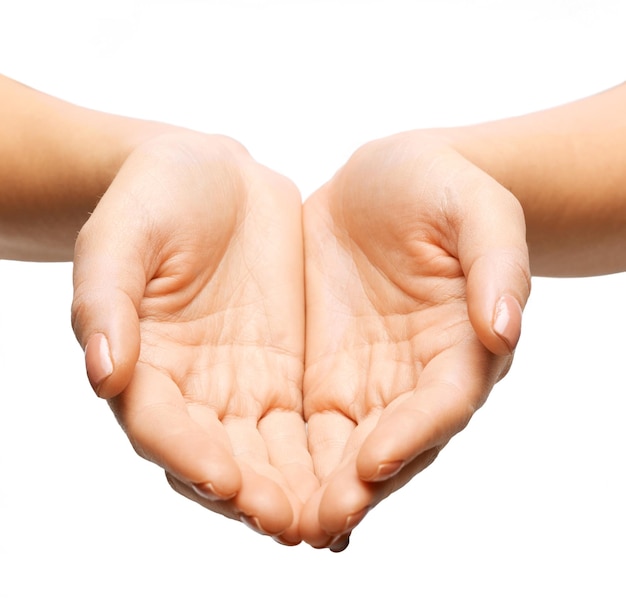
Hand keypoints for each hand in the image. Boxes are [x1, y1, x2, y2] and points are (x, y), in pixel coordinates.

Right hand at [71, 132, 316, 543]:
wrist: (214, 176)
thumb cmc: (155, 197)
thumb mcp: (122, 235)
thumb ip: (107, 299)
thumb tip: (102, 370)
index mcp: (142, 365)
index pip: (160, 427)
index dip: (189, 456)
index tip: (227, 479)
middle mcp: (191, 389)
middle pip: (219, 458)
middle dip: (254, 495)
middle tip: (292, 524)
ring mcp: (241, 384)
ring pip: (268, 454)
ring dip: (297, 490)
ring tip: (333, 517)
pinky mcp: (285, 372)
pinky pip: (307, 424)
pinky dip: (328, 455)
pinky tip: (360, 475)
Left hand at [299, 132, 530, 548]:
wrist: (391, 180)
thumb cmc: (443, 188)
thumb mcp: (477, 211)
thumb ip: (496, 264)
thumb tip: (506, 326)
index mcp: (461, 347)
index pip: (442, 404)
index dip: (412, 435)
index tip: (373, 461)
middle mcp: (415, 377)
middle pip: (391, 444)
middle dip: (357, 485)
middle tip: (317, 520)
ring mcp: (369, 377)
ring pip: (344, 447)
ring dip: (316, 487)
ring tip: (280, 520)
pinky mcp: (327, 369)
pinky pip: (306, 422)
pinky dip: (287, 456)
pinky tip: (254, 480)